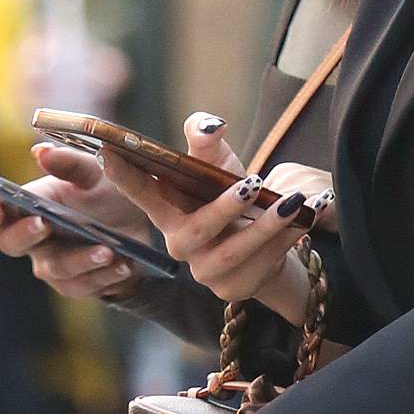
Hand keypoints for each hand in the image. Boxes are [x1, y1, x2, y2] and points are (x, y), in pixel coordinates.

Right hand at [0, 149, 144, 302]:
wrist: (139, 222)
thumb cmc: (105, 192)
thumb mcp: (92, 170)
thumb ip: (67, 163)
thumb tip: (40, 152)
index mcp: (25, 208)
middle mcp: (33, 240)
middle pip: (10, 244)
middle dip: (24, 234)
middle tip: (43, 223)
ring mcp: (54, 264)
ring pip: (55, 268)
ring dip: (80, 259)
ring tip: (106, 249)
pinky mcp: (79, 284)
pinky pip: (87, 284)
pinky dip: (107, 274)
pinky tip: (125, 263)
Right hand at [101, 116, 315, 312]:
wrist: (264, 242)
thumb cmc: (230, 194)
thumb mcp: (218, 164)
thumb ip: (207, 141)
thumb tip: (210, 125)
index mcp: (167, 210)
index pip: (141, 192)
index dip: (124, 176)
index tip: (108, 153)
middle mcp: (180, 244)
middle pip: (196, 230)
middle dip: (224, 208)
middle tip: (251, 183)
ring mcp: (206, 271)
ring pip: (237, 250)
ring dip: (267, 225)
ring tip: (294, 203)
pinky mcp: (235, 287)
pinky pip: (262, 264)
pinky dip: (286, 240)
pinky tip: (304, 220)